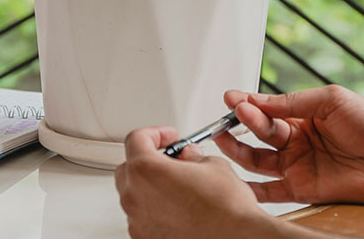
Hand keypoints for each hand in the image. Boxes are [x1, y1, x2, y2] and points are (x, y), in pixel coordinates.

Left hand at [116, 126, 282, 238]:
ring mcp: (137, 221)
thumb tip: (189, 156)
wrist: (234, 238)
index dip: (155, 134)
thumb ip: (193, 155)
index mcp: (146, 170)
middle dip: (149, 161)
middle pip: (129, 168)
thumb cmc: (226, 209)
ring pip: (134, 195)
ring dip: (151, 187)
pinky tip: (178, 209)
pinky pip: (142, 218)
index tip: (168, 137)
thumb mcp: (213, 165)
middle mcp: (134, 196)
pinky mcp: (144, 238)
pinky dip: (155, 210)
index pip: (136, 139)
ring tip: (179, 187)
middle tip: (172, 160)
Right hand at [213, 85, 363, 207]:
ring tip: (224, 137)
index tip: (232, 98)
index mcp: (304, 116)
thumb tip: (261, 100)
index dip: (249, 104)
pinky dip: (251, 188)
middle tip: (231, 115)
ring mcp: (299, 166)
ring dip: (238, 149)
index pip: (268, 109)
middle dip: (243, 123)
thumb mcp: (332, 100)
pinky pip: (270, 191)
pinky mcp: (303, 189)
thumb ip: (294, 102)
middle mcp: (298, 141)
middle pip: (260, 133)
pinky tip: (234, 180)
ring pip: (258, 160)